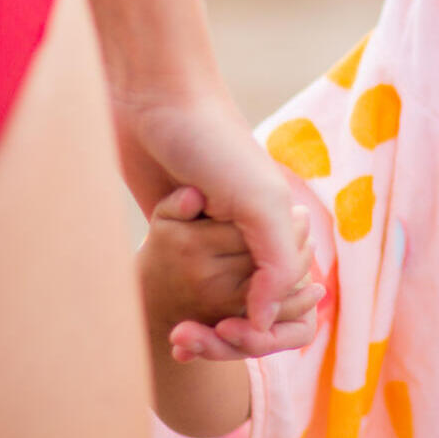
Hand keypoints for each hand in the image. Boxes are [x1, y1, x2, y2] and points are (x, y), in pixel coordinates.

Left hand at [117, 95, 313, 351]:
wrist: (151, 98)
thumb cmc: (211, 141)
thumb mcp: (259, 202)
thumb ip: (277, 264)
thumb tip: (265, 321)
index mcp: (285, 230)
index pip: (287, 303)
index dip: (260, 329)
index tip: (224, 334)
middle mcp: (255, 235)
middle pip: (253, 311)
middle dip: (227, 334)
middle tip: (188, 339)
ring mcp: (216, 235)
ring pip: (217, 303)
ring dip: (200, 324)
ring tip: (178, 337)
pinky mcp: (177, 230)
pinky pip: (182, 281)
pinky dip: (177, 304)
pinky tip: (166, 320)